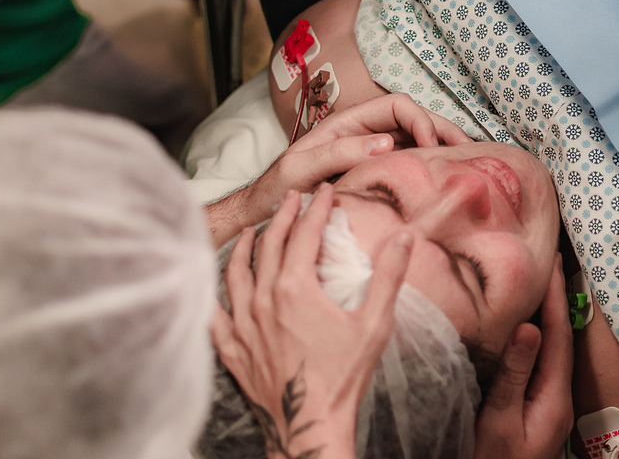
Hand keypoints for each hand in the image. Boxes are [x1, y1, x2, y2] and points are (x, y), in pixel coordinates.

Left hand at [207, 94, 472, 245]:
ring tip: (471, 160)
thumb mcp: (302, 169)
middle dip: (445, 128)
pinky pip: (412, 164)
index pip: (397, 106)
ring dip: (445, 145)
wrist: (263, 218)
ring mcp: (373, 156)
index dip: (420, 119)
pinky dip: (433, 166)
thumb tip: (388, 143)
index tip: (431, 144)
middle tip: (471, 148)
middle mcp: (364, 135)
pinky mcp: (377, 177)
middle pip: (415, 119)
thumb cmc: (277, 192)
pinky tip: (449, 178)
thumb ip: (340, 152)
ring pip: (418, 140)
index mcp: (348, 124)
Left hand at [211, 185, 414, 458]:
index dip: (315, 208)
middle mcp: (263, 300)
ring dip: (245, 247)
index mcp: (296, 288)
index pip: (304, 234)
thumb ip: (389, 276)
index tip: (324, 192)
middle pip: (269, 246)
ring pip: (236, 273)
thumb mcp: (374, 323)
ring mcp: (243, 325)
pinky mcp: (233, 349)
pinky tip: (216, 287)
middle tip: (292, 199)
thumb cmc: (343, 376)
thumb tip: (404, 237)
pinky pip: (215, 314)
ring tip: (253, 232)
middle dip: (282, 217)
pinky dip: (214, 294)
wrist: (309, 425)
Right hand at [475, 255, 573, 458]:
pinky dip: (539, 336)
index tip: (552, 260)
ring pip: (554, 349)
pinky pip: (543, 363)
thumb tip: (529, 326)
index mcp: (553, 398)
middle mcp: (557, 398)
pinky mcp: (537, 411)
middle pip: (561, 338)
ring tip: (542, 282)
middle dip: (556, 297)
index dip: (555, 295)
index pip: (558, 335)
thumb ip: (515, 374)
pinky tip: (530, 326)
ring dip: (549, 314)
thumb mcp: (498, 421)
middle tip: (551, 259)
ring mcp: (549, 405)